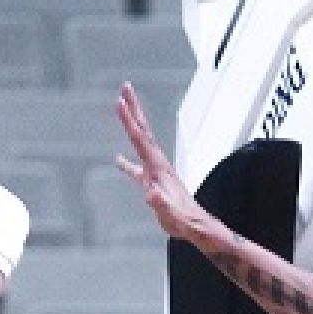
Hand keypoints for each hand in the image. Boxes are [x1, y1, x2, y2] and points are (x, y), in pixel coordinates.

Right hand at [115, 82, 213, 240]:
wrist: (194, 226)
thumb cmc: (183, 219)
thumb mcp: (170, 213)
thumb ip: (160, 203)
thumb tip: (151, 194)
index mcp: (158, 166)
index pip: (140, 138)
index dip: (128, 119)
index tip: (119, 101)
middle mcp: (157, 163)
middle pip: (142, 130)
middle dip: (134, 108)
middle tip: (125, 87)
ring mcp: (155, 171)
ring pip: (140, 142)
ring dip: (132, 124)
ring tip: (124, 108)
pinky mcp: (152, 183)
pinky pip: (136, 166)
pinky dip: (126, 162)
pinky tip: (118, 159)